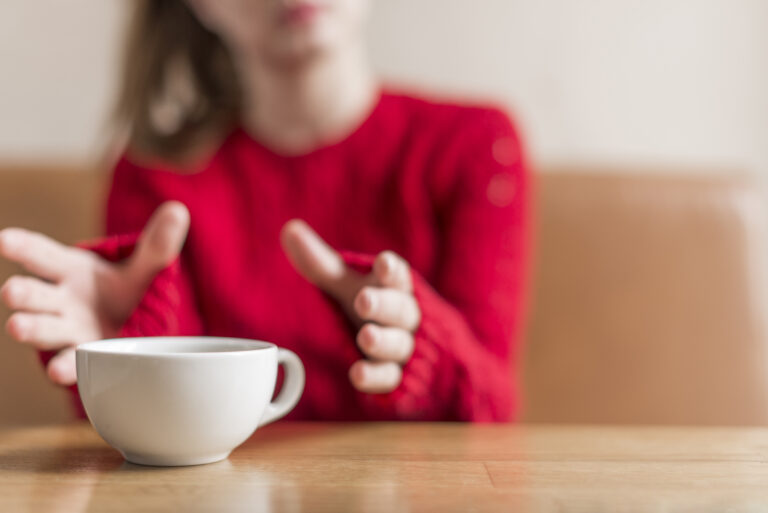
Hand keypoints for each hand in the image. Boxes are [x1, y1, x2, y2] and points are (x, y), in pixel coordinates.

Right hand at [0, 201, 189, 385]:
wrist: (132, 328)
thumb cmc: (125, 291)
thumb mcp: (143, 267)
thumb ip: (157, 244)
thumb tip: (178, 211)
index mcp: (70, 271)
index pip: (42, 255)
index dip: (22, 247)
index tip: (4, 240)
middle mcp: (59, 301)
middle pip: (35, 295)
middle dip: (22, 293)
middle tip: (11, 291)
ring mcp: (64, 331)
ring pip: (43, 329)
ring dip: (31, 328)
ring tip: (18, 327)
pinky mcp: (77, 358)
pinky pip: (68, 363)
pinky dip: (65, 367)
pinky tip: (60, 371)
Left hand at [280, 220, 420, 393]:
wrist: (407, 348)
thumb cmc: (369, 305)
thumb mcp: (345, 285)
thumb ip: (321, 263)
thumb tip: (289, 229)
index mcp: (392, 287)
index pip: (396, 275)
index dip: (391, 270)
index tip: (383, 263)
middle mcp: (402, 316)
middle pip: (400, 308)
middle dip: (383, 304)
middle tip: (364, 300)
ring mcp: (401, 347)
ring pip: (398, 343)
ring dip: (382, 340)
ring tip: (365, 337)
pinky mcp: (395, 375)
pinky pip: (390, 377)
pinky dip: (375, 376)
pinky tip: (357, 374)